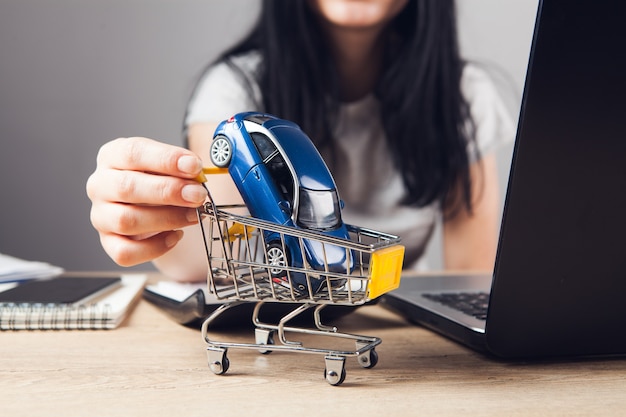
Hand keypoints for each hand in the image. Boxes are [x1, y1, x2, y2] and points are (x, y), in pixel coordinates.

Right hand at [86, 137, 206, 265]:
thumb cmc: (157, 178)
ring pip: (126, 221)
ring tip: (192, 215)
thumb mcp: (167, 163)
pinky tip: (175, 236)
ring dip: (166, 219)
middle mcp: (100, 185)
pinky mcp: (107, 242)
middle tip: (198, 195)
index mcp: (113, 156)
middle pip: (127, 187)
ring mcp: (101, 216)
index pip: (133, 153)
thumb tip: (197, 173)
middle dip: (168, 191)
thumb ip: (181, 166)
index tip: (194, 166)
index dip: (166, 159)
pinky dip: (155, 247)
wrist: (148, 203)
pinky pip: (125, 253)